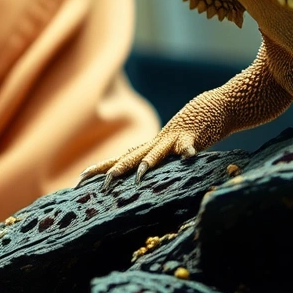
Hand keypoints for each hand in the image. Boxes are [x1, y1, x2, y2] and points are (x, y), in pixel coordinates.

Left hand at [77, 125, 200, 189]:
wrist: (213, 107)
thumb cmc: (188, 132)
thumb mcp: (169, 149)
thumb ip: (154, 159)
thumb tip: (135, 176)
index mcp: (148, 149)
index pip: (118, 159)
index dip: (99, 168)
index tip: (80, 179)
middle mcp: (155, 144)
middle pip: (130, 158)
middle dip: (116, 172)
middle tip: (103, 185)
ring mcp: (172, 140)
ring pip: (156, 153)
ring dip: (148, 163)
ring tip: (139, 175)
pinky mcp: (192, 138)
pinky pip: (189, 145)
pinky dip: (188, 151)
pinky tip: (189, 156)